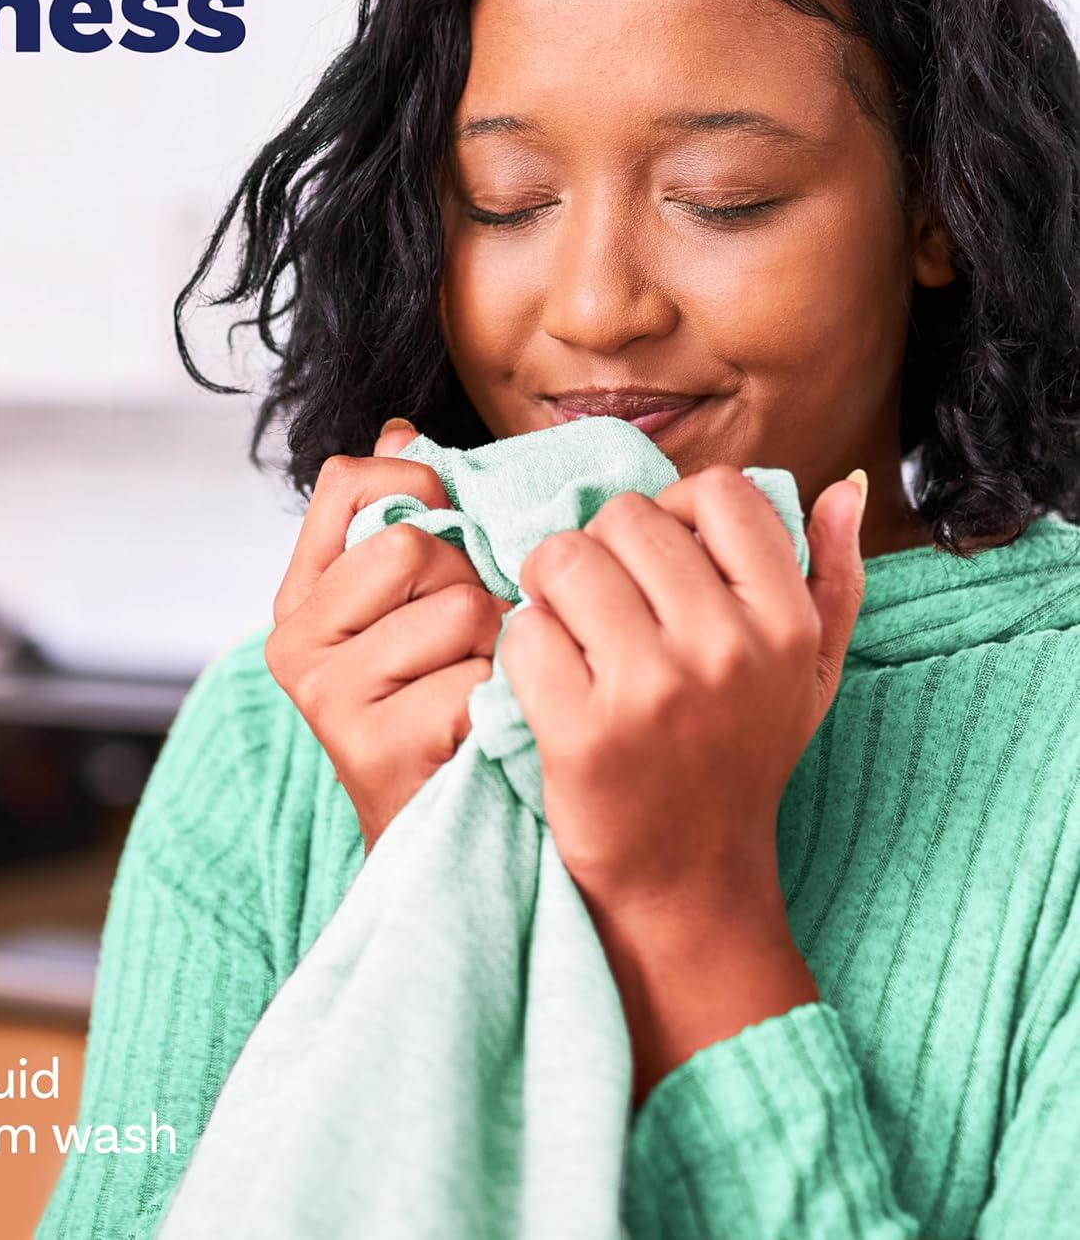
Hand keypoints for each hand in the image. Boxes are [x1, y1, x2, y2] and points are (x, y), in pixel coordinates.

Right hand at [264, 418, 513, 853]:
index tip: (448, 525)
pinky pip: (478, 678)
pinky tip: (479, 733)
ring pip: (460, 608)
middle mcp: (296, 640)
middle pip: (415, 543)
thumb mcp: (409, 612)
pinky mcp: (376, 745)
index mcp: (301, 595)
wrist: (435, 842)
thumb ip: (400, 523)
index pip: (349, 480)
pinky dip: (499, 704)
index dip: (417, 486)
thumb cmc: (432, 710)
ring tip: (475, 690)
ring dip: (493, 650)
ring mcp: (329, 695)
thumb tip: (401, 429)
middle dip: (468, 586)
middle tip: (466, 643)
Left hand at [501, 463, 866, 928]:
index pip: (718, 493)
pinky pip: (524, 630)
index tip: (660, 562)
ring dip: (550, 589)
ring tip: (569, 631)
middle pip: (623, 519)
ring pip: (562, 560)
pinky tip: (549, 679)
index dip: (674, 513)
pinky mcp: (581, 730)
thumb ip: (834, 578)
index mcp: (785, 623)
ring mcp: (651, 689)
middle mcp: (725, 647)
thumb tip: (844, 490)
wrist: (689, 879)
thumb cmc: (740, 761)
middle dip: (600, 551)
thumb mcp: (810, 675)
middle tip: (600, 602)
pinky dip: (523, 648)